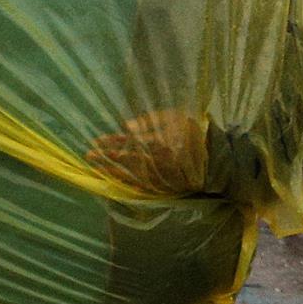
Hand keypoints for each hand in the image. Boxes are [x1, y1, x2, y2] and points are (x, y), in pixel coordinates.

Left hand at [84, 110, 206, 194]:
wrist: (214, 156)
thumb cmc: (192, 131)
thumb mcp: (174, 117)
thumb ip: (150, 120)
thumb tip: (126, 126)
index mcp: (160, 143)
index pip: (130, 144)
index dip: (113, 143)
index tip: (97, 141)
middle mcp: (157, 162)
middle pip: (126, 160)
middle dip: (106, 158)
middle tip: (88, 156)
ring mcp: (160, 175)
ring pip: (130, 174)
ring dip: (111, 171)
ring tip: (95, 167)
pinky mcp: (163, 185)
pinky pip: (140, 186)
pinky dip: (126, 183)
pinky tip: (112, 180)